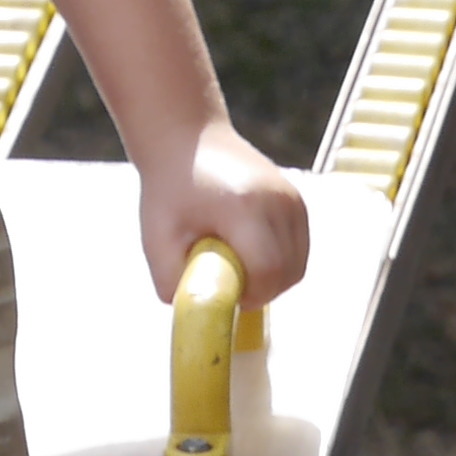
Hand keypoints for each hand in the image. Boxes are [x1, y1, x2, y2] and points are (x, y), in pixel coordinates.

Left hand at [141, 121, 310, 306]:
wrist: (186, 140)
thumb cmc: (168, 190)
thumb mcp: (157, 240)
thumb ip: (174, 284)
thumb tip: (202, 315)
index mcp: (244, 207)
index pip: (268, 271)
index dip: (250, 296)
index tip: (225, 295)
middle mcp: (278, 200)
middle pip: (289, 273)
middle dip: (261, 292)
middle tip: (228, 285)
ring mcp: (292, 199)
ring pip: (298, 265)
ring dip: (271, 279)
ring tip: (235, 266)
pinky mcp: (297, 201)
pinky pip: (298, 249)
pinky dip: (278, 262)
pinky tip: (248, 252)